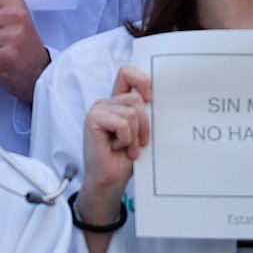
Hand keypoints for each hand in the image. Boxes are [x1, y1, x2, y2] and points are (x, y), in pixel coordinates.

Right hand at [80, 66, 150, 220]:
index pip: (127, 72)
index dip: (142, 80)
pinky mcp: (92, 119)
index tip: (150, 99)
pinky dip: (126, 139)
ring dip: (135, 135)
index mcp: (119, 101)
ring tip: (127, 147)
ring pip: (132, 112)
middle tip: (139, 142)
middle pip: (137, 98)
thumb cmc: (128, 156)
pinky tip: (115, 147)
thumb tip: (160, 96)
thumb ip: (145, 111)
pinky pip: (123, 123)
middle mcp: (107, 102)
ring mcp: (98, 109)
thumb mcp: (142, 129)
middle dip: (145, 124)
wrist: (111, 179)